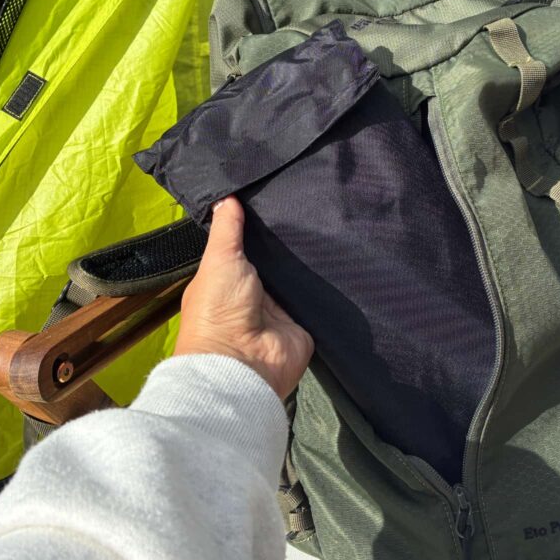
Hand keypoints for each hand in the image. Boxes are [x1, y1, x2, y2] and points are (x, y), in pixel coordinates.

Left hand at [175, 196, 313, 398]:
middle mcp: (255, 292)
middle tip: (310, 204)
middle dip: (288, 241)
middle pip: (276, 259)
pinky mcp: (304, 321)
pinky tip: (341, 256)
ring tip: (329, 223)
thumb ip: (227, 230)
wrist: (243, 364)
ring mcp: (281, 308)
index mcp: (228, 278)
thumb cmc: (218, 309)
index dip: (259, 226)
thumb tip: (226, 197)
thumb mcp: (219, 259)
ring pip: (298, 275)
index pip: (248, 246)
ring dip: (308, 260)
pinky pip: (317, 297)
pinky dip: (325, 284)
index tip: (277, 195)